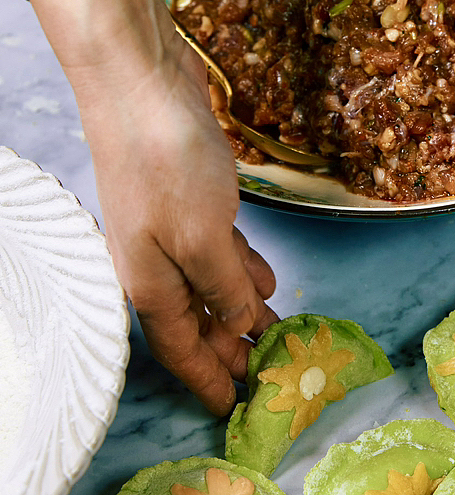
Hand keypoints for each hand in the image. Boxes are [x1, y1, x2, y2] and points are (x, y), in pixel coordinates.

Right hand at [18, 0, 276, 414]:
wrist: (139, 83)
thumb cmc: (165, 164)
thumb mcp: (203, 239)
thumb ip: (225, 289)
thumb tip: (242, 327)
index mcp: (151, 284)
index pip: (182, 351)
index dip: (208, 382)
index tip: (232, 411)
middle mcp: (157, 263)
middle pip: (198, 323)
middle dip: (230, 351)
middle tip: (267, 377)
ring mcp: (173, 228)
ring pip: (212, 286)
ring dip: (241, 311)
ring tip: (275, 335)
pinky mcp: (191, 197)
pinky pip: (221, 249)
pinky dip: (242, 268)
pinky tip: (265, 280)